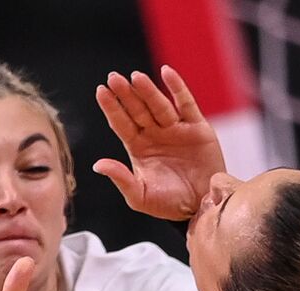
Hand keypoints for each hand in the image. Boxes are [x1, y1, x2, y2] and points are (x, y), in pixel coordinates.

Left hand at [94, 66, 226, 220]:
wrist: (201, 207)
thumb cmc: (169, 204)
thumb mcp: (140, 196)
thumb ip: (121, 179)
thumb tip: (98, 165)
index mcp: (138, 148)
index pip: (121, 123)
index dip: (112, 108)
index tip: (101, 91)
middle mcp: (155, 134)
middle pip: (137, 110)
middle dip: (126, 94)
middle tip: (114, 78)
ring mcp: (175, 129)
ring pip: (159, 105)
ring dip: (147, 91)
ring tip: (136, 77)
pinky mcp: (197, 128)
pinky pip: (186, 104)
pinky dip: (177, 88)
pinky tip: (167, 73)